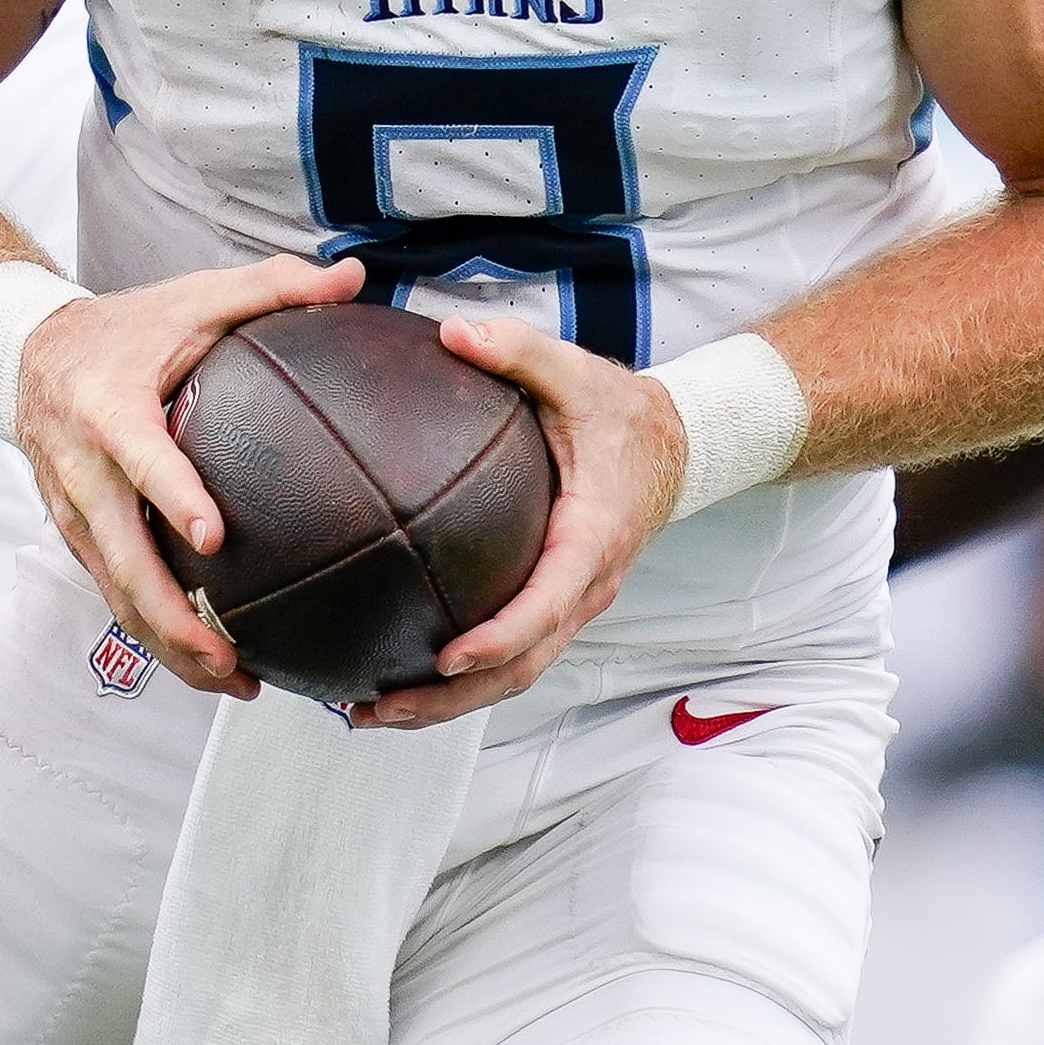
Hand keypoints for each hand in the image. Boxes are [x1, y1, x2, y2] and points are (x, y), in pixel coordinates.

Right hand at [12, 251, 362, 696]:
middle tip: (232, 657)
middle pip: (121, 560)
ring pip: (116, 595)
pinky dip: (157, 635)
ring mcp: (73, 513)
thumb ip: (271, 287)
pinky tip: (211, 664)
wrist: (24, 354)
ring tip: (235, 681)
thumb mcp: (193, 295)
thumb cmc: (127, 327)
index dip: (172, 498)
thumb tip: (354, 277)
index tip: (215, 539)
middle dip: (173, 619)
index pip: (139, 459)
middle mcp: (81, 471)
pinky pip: (115, 594)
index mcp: (108, 409)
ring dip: (169, 645)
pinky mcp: (76, 538)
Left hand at [350, 316, 685, 730]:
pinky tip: (398, 672)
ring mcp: (571, 603)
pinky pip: (511, 655)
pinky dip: (459, 679)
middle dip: (449, 700)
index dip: (498, 638)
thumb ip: (518, 349)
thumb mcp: (576, 372)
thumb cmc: (621, 411)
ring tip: (368, 712)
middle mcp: (584, 587)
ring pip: (514, 674)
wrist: (675, 444)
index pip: (545, 604)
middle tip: (374, 710)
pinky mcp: (555, 604)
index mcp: (591, 539)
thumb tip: (452, 333)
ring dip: (446, 704)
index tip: (446, 658)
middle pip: (520, 667)